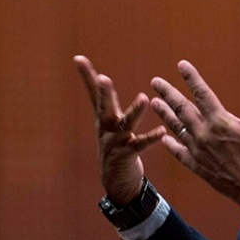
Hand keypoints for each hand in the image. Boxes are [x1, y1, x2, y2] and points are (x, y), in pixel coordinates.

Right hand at [74, 55, 166, 204]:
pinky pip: (140, 145)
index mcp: (104, 117)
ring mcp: (114, 142)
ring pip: (124, 125)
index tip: (78, 57)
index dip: (86, 75)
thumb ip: (108, 102)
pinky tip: (161, 131)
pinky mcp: (126, 156)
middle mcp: (106, 128)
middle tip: (103, 78)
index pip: (94, 93)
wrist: (116, 181)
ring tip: (144, 98)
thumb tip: (102, 78)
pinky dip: (150, 138)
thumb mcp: (110, 122)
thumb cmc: (116, 145)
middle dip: (104, 92)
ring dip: (134, 112)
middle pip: (104, 107)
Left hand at [150, 60, 239, 212]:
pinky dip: (171, 144)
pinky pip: (179, 153)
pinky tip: (164, 138)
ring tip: (153, 103)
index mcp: (220, 121)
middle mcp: (204, 134)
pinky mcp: (197, 166)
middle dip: (168, 93)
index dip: (191, 78)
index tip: (181, 65)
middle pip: (182, 108)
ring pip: (176, 128)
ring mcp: (198, 151)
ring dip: (164, 114)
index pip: (202, 93)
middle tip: (155, 82)